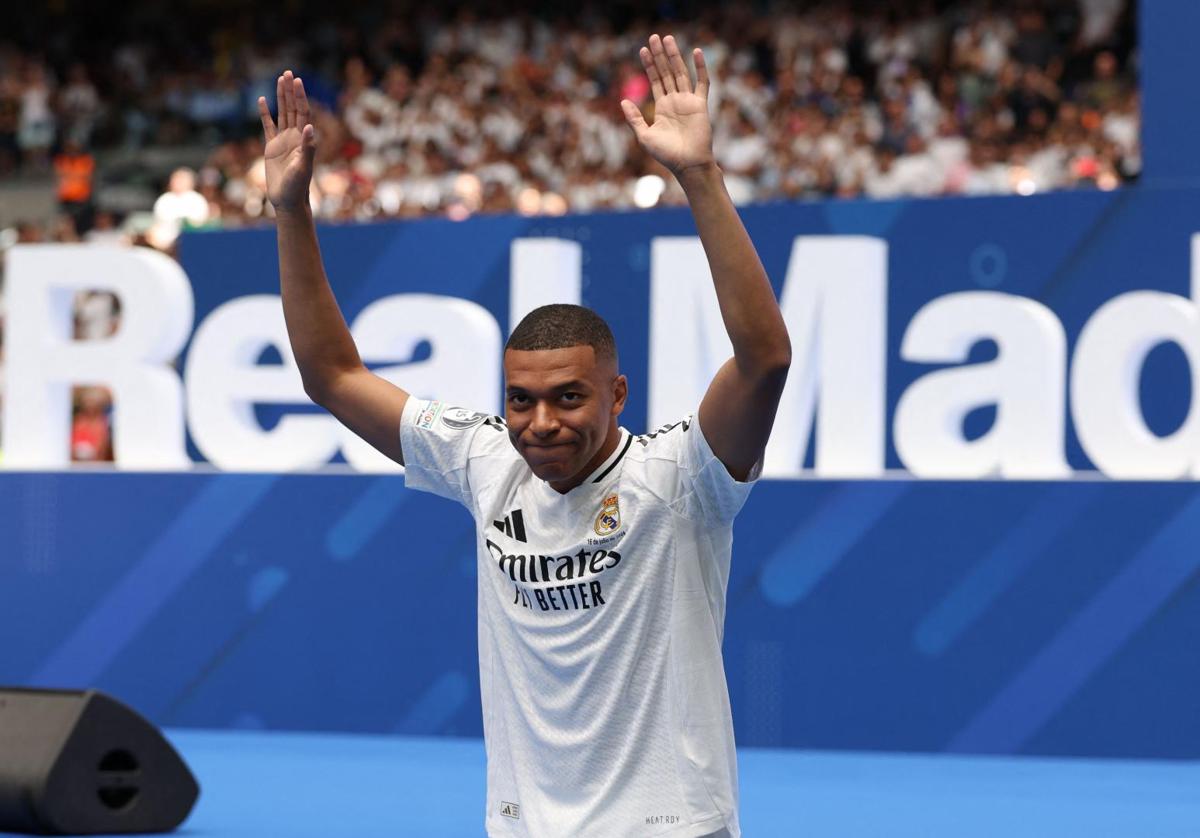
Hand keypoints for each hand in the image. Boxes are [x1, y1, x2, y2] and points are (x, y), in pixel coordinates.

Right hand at [258, 71, 315, 210]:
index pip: (302, 113)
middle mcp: (294, 137)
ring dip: (281, 97)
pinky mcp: (271, 147)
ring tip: (279, 79)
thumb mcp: (303, 167)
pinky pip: (267, 126)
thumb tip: (309, 127)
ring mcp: (283, 141)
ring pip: (282, 114)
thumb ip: (307, 147)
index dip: (299, 97)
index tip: (296, 81)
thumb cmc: (298, 186)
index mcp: (303, 139)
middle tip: (288, 72)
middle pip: (292, 108)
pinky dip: (265, 113)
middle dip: (290, 91)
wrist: (287, 200)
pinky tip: (262, 100)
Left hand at [620, 34, 713, 178]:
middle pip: (666, 72)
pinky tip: (696, 52)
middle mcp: (675, 101)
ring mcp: (688, 101)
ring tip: (667, 39)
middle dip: (660, 55)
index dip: (649, 65)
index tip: (642, 50)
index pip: (655, 80)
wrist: (687, 164)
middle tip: (654, 37)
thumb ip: (634, 118)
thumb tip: (623, 101)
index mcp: (662, 107)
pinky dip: (700, 68)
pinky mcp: (700, 104)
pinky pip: (702, 82)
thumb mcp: (644, 136)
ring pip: (680, 73)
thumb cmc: (666, 154)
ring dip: (674, 56)